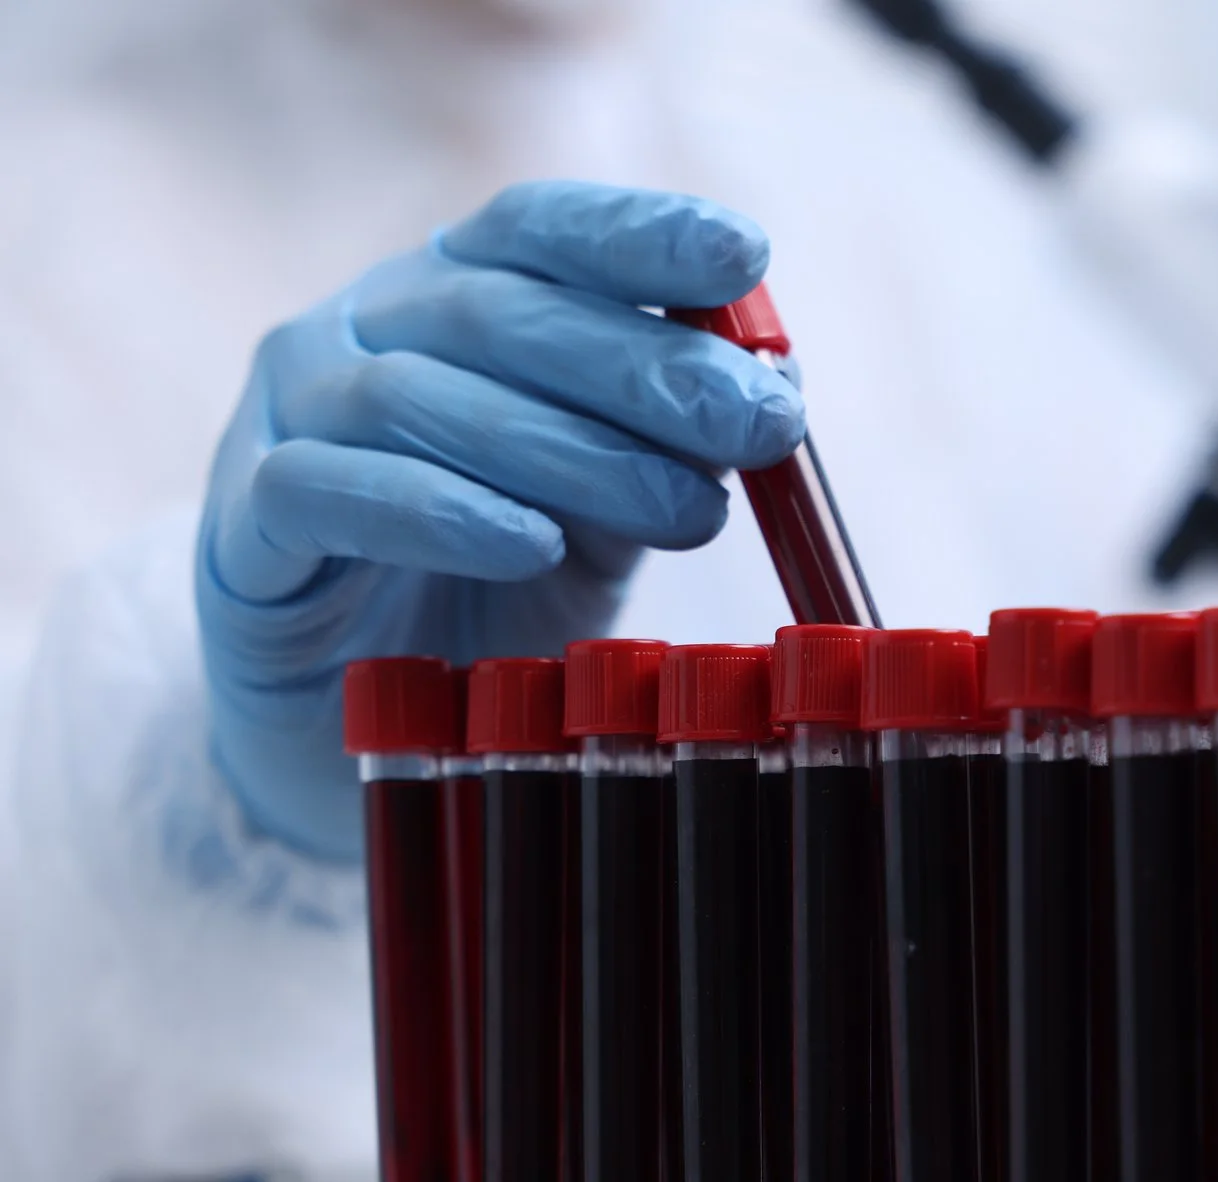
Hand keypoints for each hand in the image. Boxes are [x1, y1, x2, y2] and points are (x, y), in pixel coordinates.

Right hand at [196, 180, 806, 861]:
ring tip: (691, 513)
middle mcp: (358, 330)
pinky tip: (529, 543)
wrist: (360, 718)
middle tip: (758, 425)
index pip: (538, 230)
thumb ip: (670, 443)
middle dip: (645, 367)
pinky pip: (326, 493)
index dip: (638, 234)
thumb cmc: (501, 590)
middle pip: (497, 313)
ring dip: (570, 451)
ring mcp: (287, 418)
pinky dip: (437, 512)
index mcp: (450, 296)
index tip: (744, 258)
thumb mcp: (610, 508)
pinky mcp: (243, 527)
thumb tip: (777, 390)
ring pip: (416, 399)